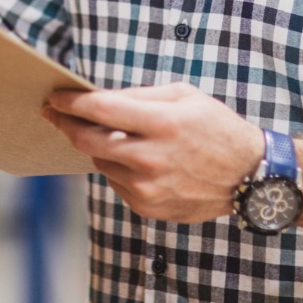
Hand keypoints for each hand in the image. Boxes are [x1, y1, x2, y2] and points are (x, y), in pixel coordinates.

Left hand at [43, 83, 262, 222]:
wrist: (249, 176)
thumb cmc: (215, 128)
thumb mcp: (184, 96)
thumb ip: (139, 96)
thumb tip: (98, 98)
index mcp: (162, 123)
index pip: (100, 110)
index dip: (70, 103)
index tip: (54, 97)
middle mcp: (151, 158)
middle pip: (87, 140)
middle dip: (66, 124)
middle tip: (55, 114)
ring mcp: (148, 187)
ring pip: (100, 161)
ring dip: (98, 145)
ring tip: (114, 134)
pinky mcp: (147, 206)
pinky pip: (115, 181)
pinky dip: (118, 167)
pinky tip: (136, 159)